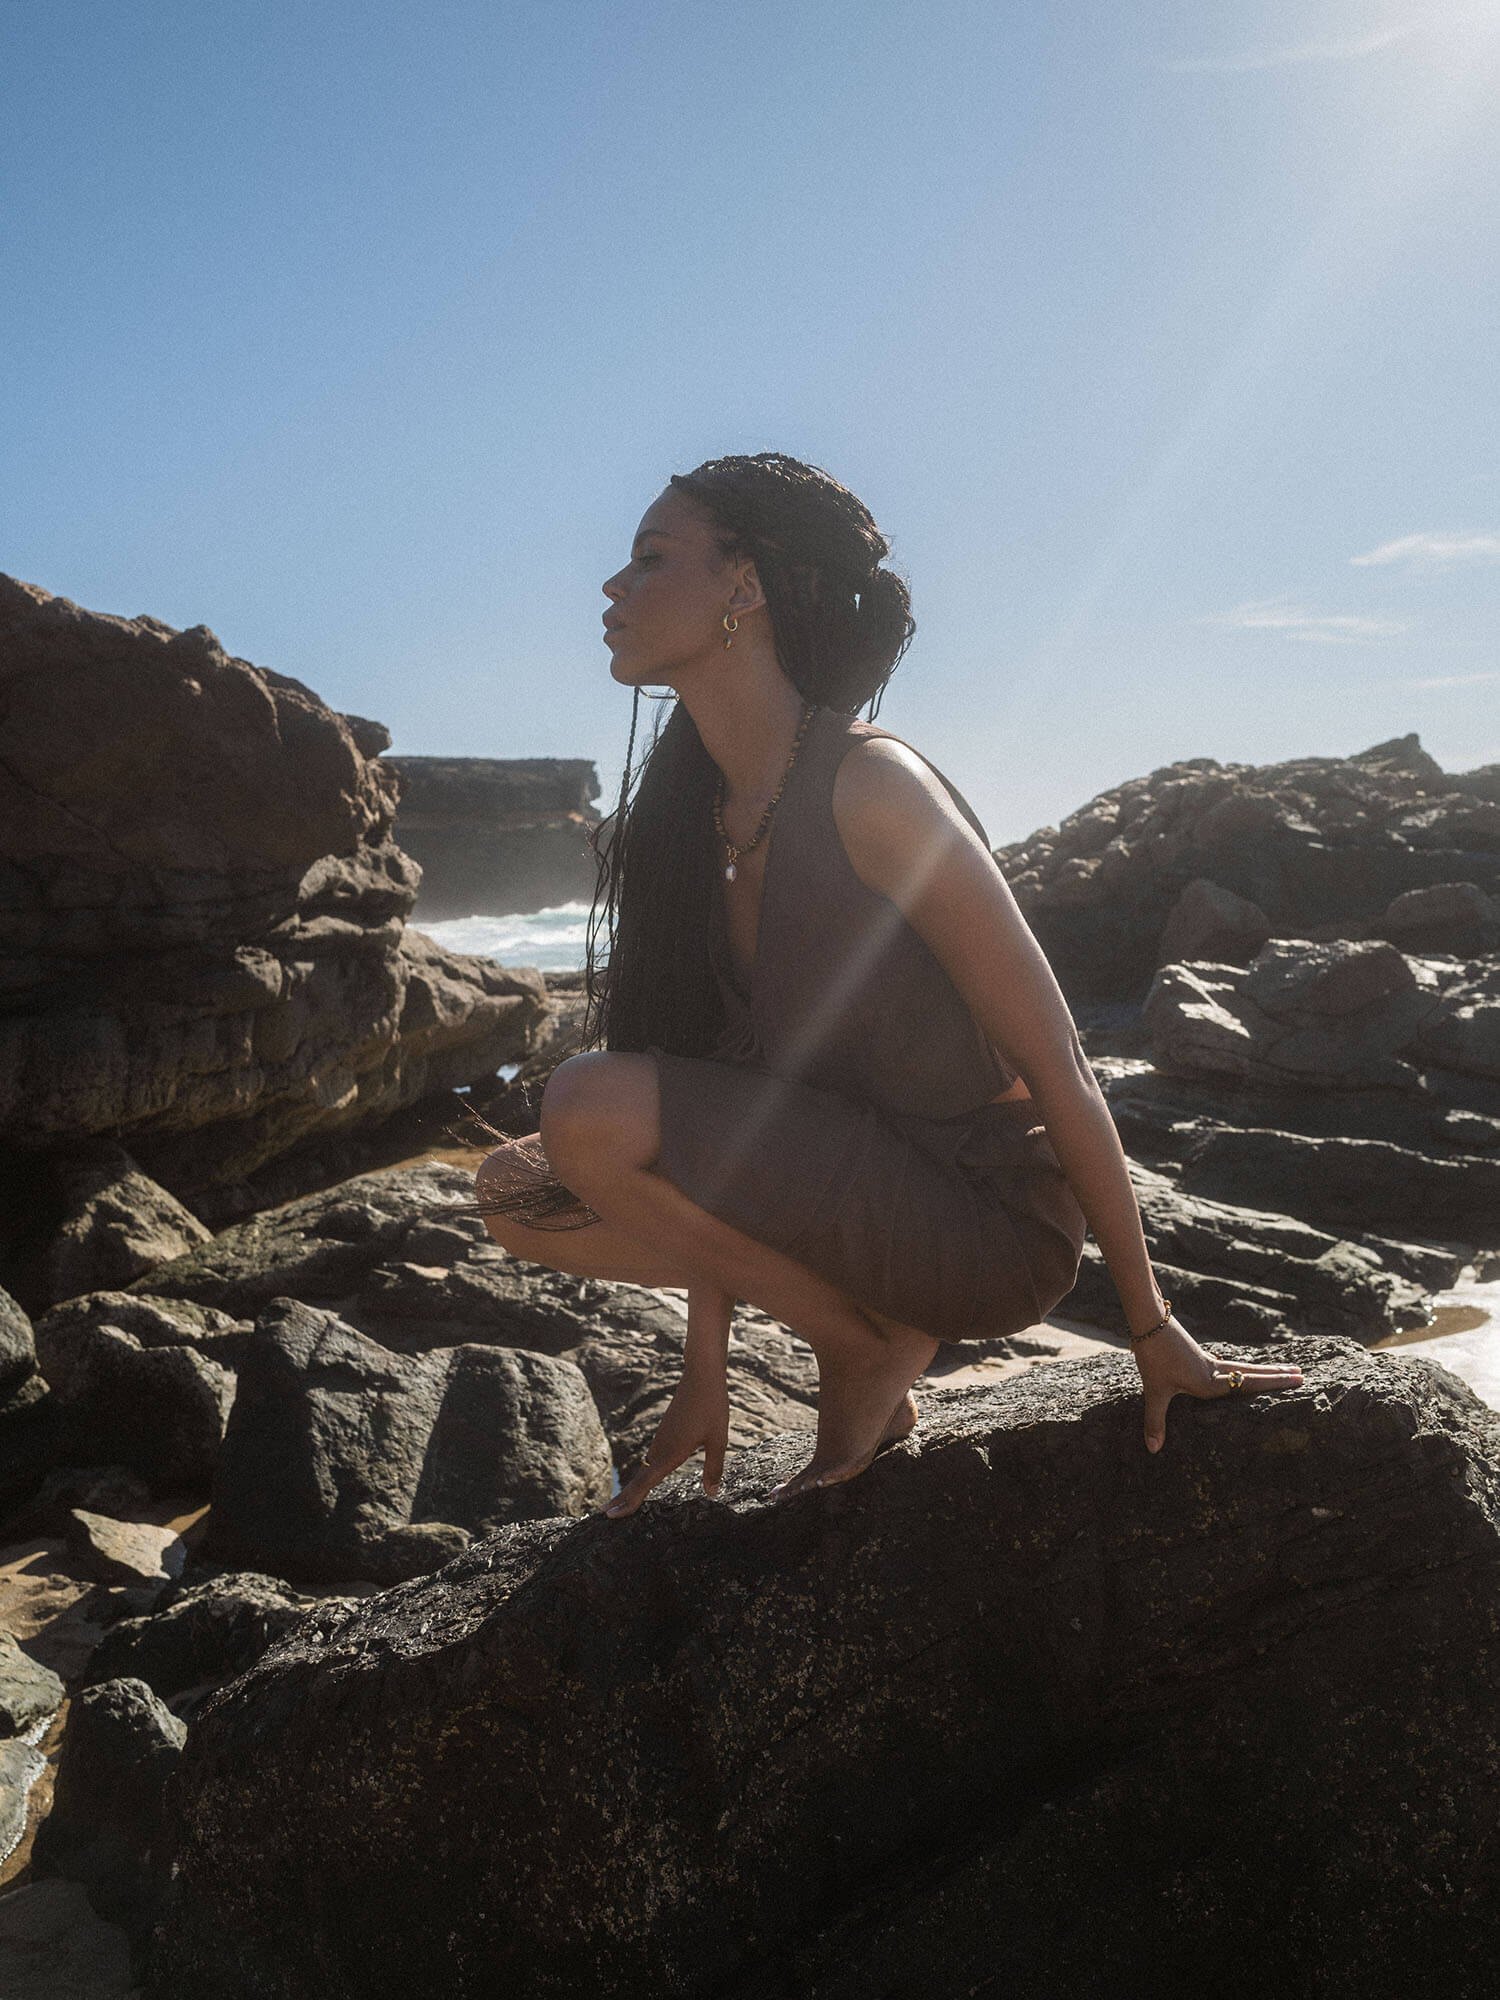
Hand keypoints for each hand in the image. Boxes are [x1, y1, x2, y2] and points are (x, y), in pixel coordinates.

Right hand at [602, 1368, 729, 1517]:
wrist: (700, 1374)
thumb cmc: (712, 1406)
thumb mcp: (718, 1439)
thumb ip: (714, 1468)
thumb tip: (712, 1493)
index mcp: (670, 1453)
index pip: (644, 1484)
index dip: (628, 1502)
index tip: (609, 1517)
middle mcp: (660, 1448)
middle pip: (638, 1480)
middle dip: (622, 1499)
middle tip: (604, 1516)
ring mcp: (661, 1439)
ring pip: (644, 1469)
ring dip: (632, 1487)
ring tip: (620, 1505)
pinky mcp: (665, 1432)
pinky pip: (651, 1459)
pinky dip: (644, 1474)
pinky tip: (647, 1478)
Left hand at [1132, 1315, 1303, 1454]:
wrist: (1149, 1322)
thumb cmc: (1153, 1356)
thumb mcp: (1155, 1390)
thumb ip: (1155, 1420)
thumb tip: (1153, 1450)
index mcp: (1210, 1381)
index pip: (1248, 1384)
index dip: (1273, 1383)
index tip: (1296, 1381)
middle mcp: (1215, 1370)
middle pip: (1253, 1373)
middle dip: (1277, 1376)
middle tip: (1302, 1375)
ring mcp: (1209, 1362)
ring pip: (1244, 1367)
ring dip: (1265, 1370)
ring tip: (1287, 1369)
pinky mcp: (1201, 1356)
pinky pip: (1230, 1365)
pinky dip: (1246, 1368)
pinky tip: (1248, 1370)